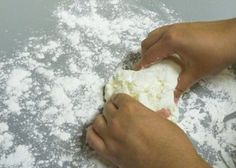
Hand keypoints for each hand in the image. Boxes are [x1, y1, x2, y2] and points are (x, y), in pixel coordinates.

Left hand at [86, 93, 208, 167]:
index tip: (122, 103)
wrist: (172, 166)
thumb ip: (153, 115)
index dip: (120, 100)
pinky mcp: (108, 152)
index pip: (118, 97)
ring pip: (97, 121)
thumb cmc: (173, 142)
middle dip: (113, 109)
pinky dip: (93, 133)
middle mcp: (117, 120)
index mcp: (131, 108)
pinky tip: (99, 132)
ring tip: (110, 123)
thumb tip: (158, 113)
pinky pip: (91, 138)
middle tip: (119, 114)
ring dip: (103, 120)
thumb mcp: (163, 122)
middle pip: (107, 108)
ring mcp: (110, 136)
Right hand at [137, 18, 235, 100]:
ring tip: (157, 58)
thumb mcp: (195, 73)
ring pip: (154, 35)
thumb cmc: (213, 55)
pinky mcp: (182, 25)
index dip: (142, 64)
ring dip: (151, 46)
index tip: (138, 73)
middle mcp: (169, 31)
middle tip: (149, 67)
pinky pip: (162, 32)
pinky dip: (159, 41)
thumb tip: (173, 100)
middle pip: (147, 42)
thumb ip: (180, 86)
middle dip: (144, 55)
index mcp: (169, 42)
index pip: (149, 54)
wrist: (233, 37)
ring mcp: (175, 26)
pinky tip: (169, 50)